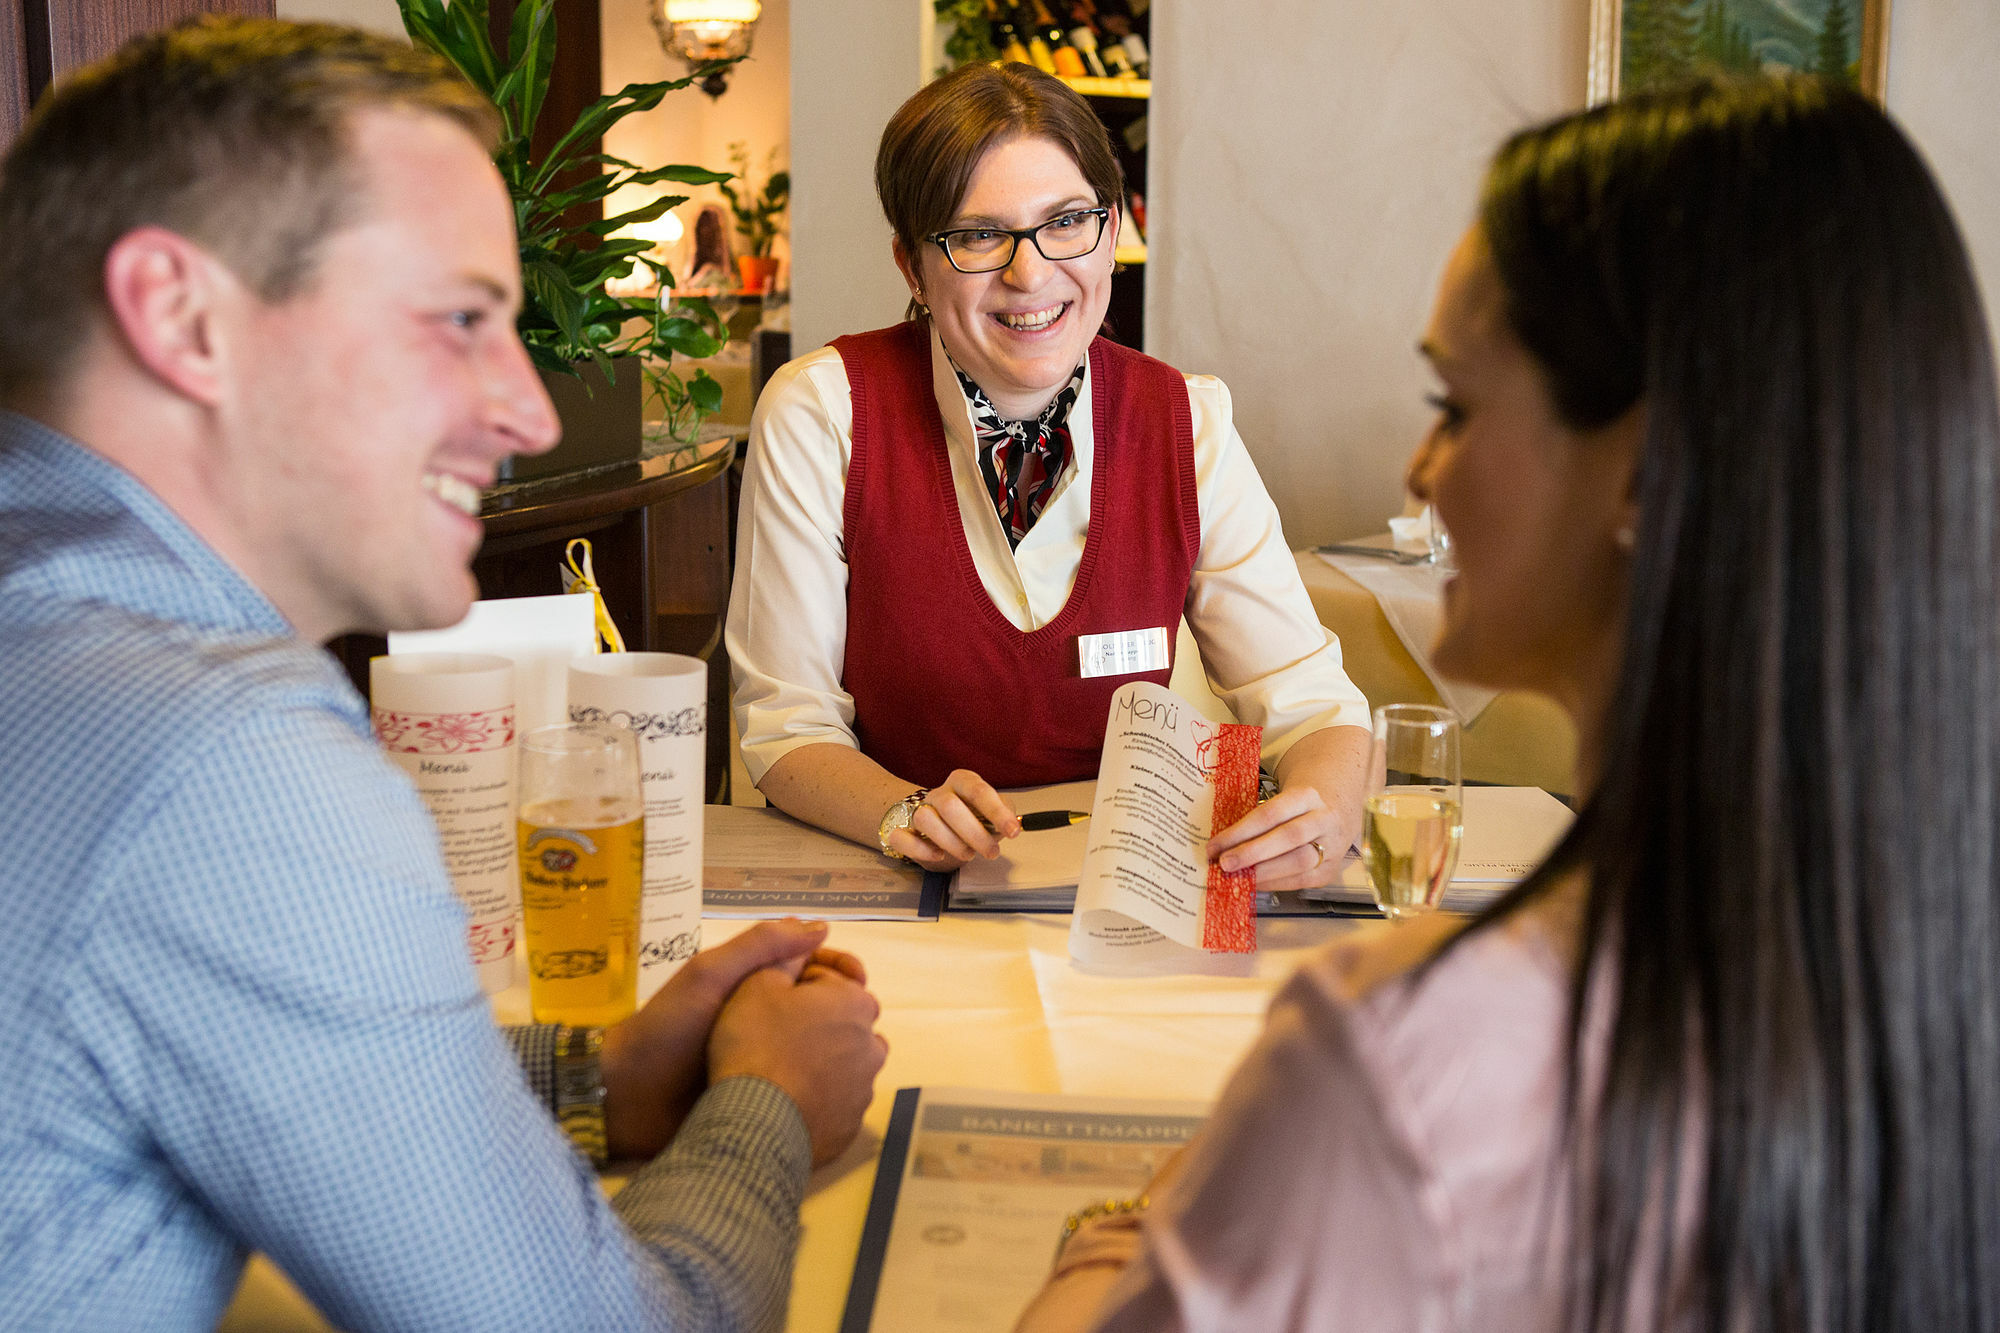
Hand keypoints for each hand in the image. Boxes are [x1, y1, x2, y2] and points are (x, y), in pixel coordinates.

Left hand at [599, 919, 842, 1159]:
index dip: (838, 967)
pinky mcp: (761, 1091)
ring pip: (815, 1043)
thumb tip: (819, 925)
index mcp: (751, 982)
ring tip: (860, 1053)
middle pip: (818, 1003)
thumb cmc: (667, 1029)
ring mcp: (763, 1055)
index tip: (860, 983)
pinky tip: (842, 1085)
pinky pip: (803, 1079)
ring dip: (841, 1044)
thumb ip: (759, 946)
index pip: (809, 964)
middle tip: (864, 1023)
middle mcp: (762, 1015)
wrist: (628, 1098)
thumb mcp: (709, 975)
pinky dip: (825, 1079)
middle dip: (846, 1007)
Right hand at [708, 948, 888, 1165]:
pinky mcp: (851, 1125)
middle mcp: (871, 1043)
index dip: (797, 982)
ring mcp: (864, 1088)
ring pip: (844, 1062)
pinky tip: (786, 1099)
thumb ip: (786, 955)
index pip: (829, 979)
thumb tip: (806, 936)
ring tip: (781, 1067)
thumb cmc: (754, 1044)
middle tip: (773, 1030)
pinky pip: (835, 1102)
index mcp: (854, 1002)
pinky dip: (817, 1097)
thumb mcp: (758, 983)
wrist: (753, 1122)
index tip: (772, 995)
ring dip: (821, 1059)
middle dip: (815, 1020)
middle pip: (841, 1020)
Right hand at [888, 768, 1020, 869]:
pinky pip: (900, 837)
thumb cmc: (972, 819)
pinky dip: (919, 849)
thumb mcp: (992, 813)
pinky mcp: (902, 831)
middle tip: (991, 852)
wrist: (940, 827)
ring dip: (950, 842)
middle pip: (950, 806)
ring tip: (968, 854)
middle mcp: (939, 793)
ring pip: (924, 819)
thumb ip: (1004, 813)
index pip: (978, 791)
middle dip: (974, 833)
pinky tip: (938, 855)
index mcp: (962, 781)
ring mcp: (918, 810)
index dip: (996, 812)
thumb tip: (1012, 824)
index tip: (1013, 832)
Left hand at [1206, 781, 1358, 892]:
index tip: (1215, 845)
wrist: (1336, 809)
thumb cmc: (1299, 806)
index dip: (1241, 832)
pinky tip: (1255, 883)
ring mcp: (1332, 846)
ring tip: (1238, 877)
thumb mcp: (1282, 799)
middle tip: (1224, 863)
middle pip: (1288, 837)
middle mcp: (1324, 819)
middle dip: (1252, 853)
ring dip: (1263, 873)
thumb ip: (1258, 819)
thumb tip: (1222, 845)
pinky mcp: (1331, 870)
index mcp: (1307, 795)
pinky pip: (1302, 880)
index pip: (1270, 813)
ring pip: (1298, 862)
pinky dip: (1275, 883)